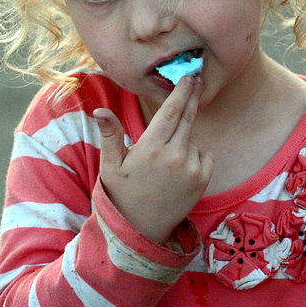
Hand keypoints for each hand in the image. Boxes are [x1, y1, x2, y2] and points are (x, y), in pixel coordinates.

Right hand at [93, 76, 213, 244]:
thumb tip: (100, 110)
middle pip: (188, 117)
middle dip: (193, 97)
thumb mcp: (111, 164)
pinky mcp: (203, 180)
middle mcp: (174, 155)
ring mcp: (191, 168)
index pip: (171, 111)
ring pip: (193, 138)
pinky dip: (196, 154)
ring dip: (185, 137)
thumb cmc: (122, 193)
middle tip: (198, 79)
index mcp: (151, 147)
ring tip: (166, 157)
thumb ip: (110, 134)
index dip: (182, 91)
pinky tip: (179, 167)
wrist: (141, 230)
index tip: (190, 76)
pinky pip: (205, 155)